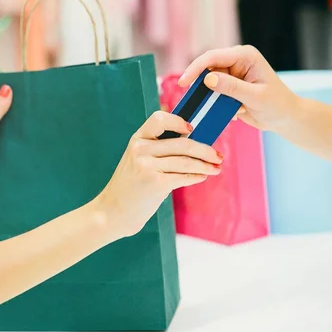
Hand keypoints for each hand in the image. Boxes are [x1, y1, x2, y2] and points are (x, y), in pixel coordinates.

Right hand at [95, 111, 222, 237]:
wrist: (113, 212)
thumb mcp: (137, 160)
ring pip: (186, 161)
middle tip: (218, 155)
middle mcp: (140, 150)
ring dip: (205, 165)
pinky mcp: (155, 183)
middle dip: (205, 150)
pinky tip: (202, 176)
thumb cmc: (130, 186)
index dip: (178, 121)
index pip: (159, 119)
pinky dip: (196, 176)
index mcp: (137, 140)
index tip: (192, 129)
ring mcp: (146, 166)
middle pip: (182, 143)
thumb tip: (194, 145)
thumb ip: (157, 150)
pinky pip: (183, 176)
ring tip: (216, 168)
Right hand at [178, 45, 302, 131]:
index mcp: (245, 56)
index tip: (183, 82)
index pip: (213, 57)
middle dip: (199, 84)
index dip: (196, 68)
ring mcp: (232, 74)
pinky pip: (213, 92)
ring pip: (208, 82)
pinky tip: (233, 113)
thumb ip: (231, 87)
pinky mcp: (229, 86)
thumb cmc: (276, 104)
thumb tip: (207, 79)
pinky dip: (216, 103)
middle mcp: (236, 61)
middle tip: (191, 98)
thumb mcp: (254, 96)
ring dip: (209, 96)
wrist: (285, 117)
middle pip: (207, 68)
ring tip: (221, 109)